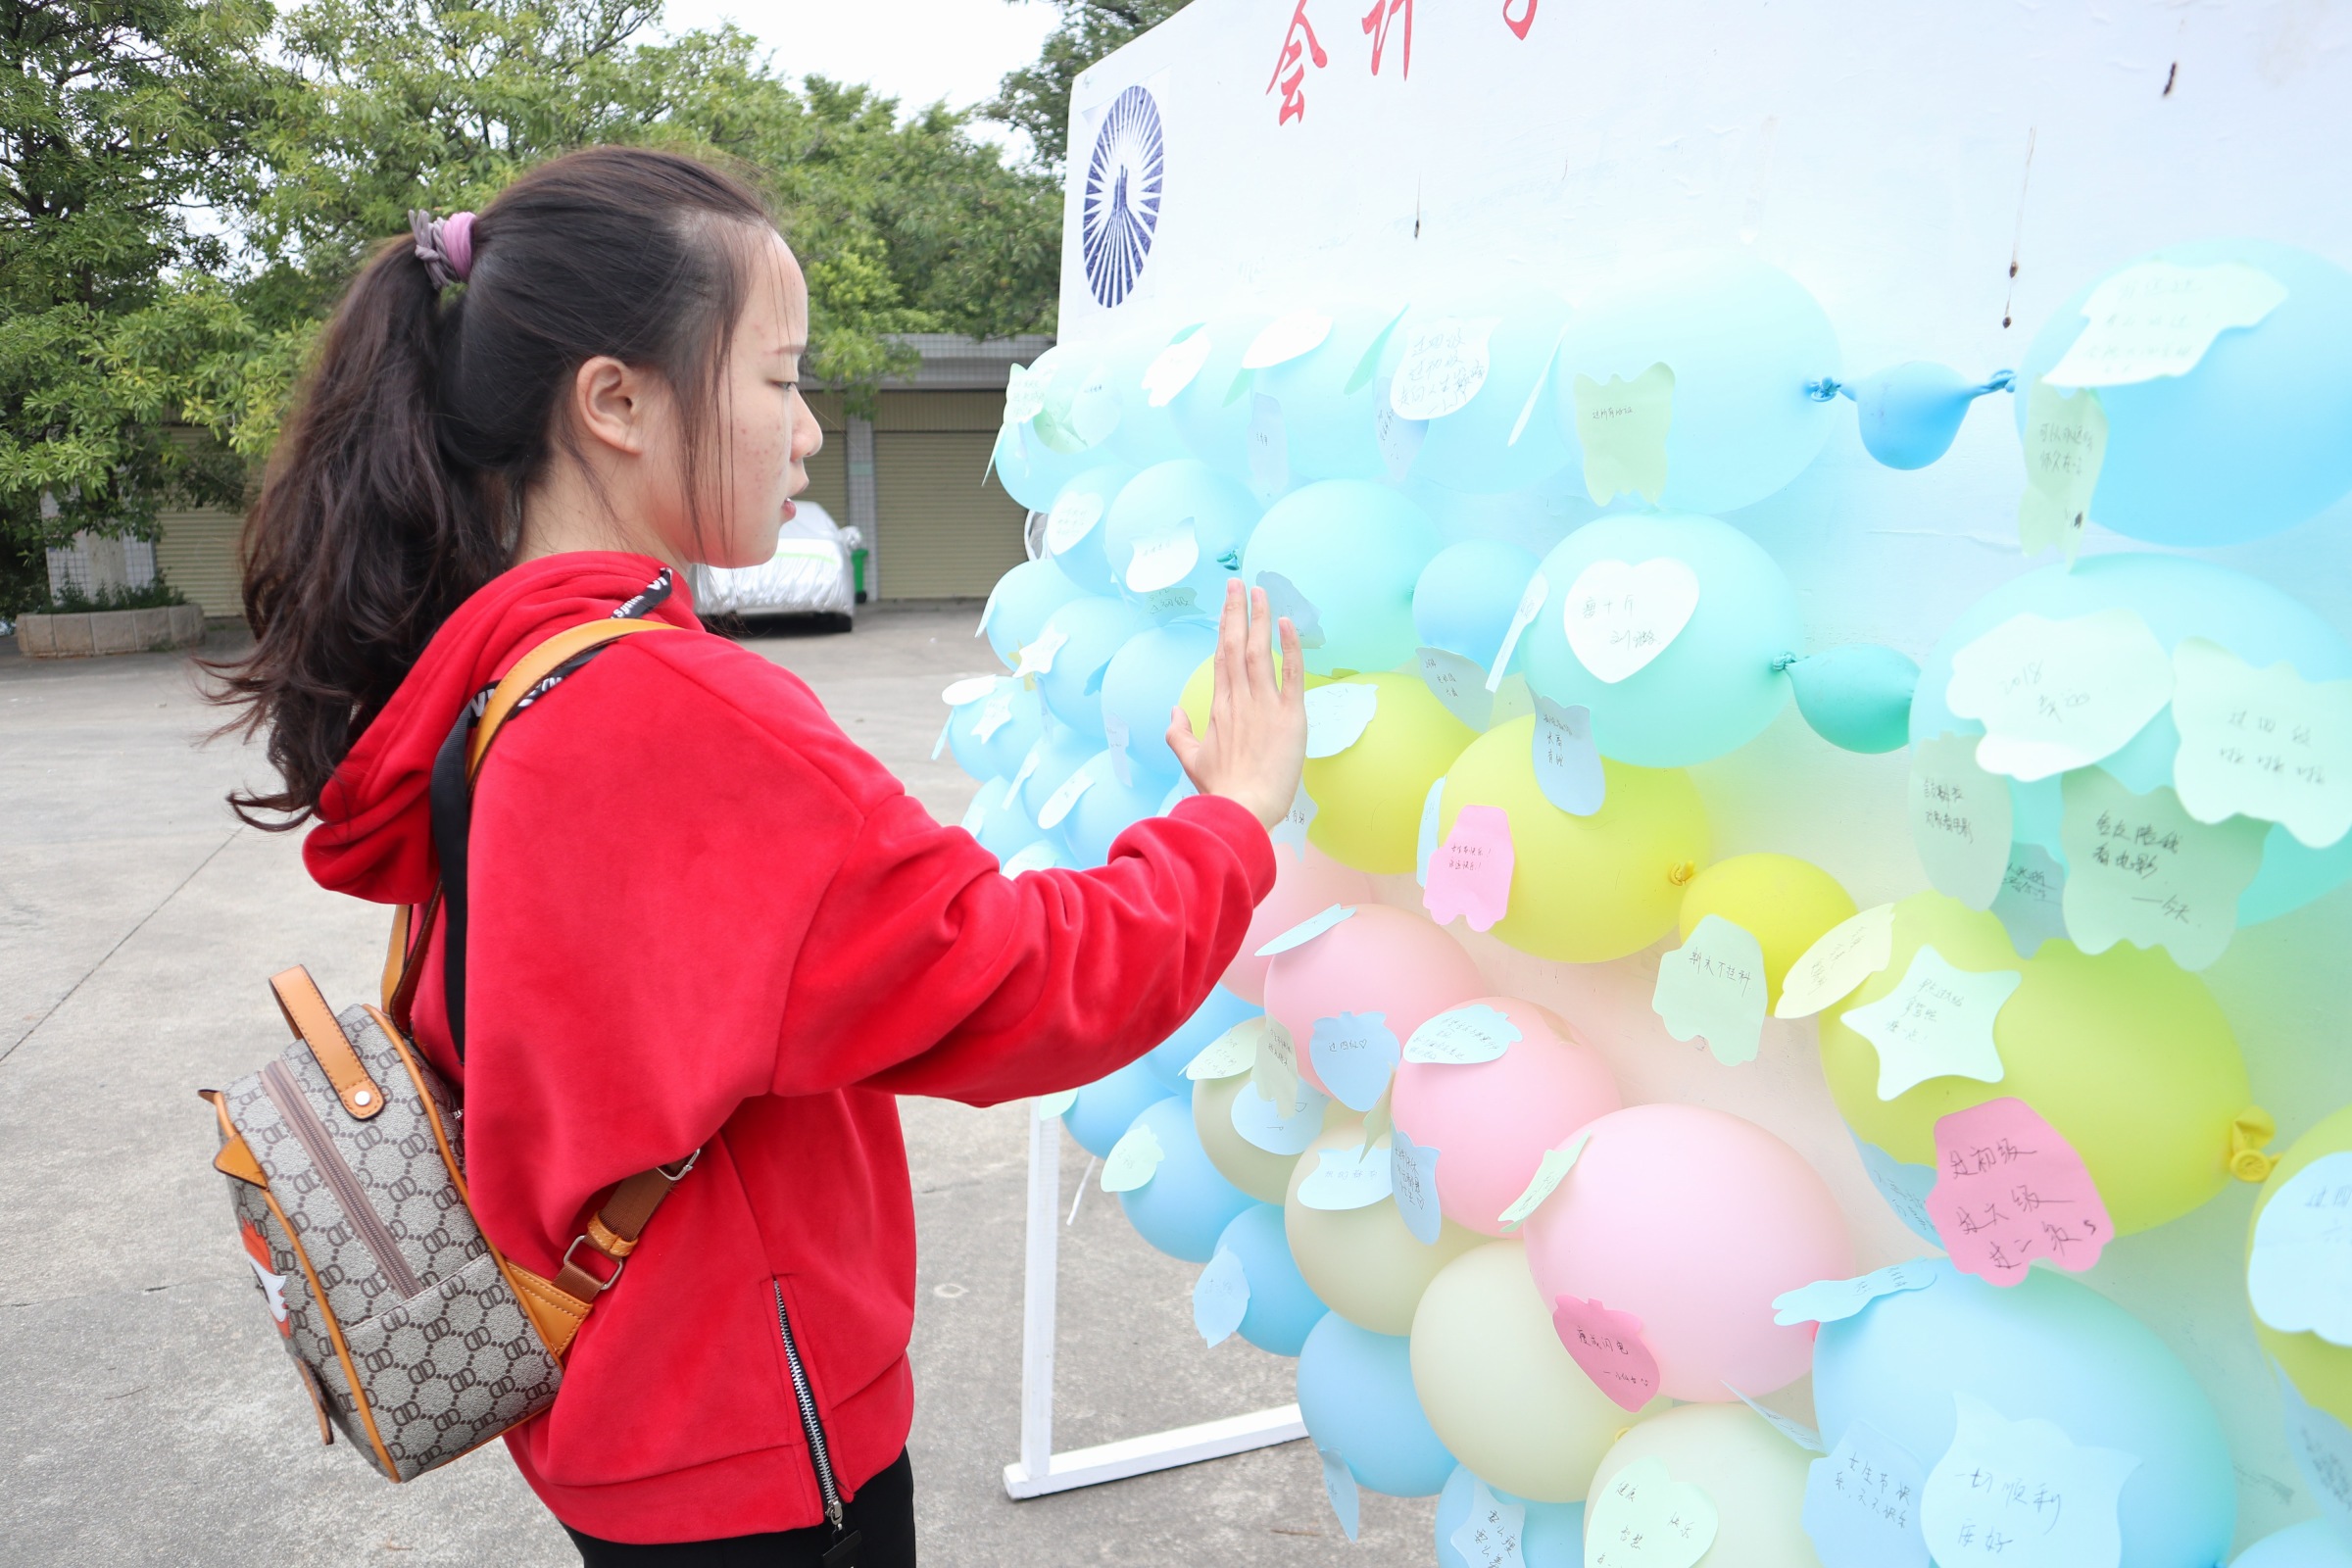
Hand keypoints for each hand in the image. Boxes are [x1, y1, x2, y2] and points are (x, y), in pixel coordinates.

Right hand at [1167, 579, 1307, 829]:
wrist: (1243, 811)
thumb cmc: (1220, 791)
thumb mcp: (1192, 760)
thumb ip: (1179, 733)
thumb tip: (1173, 712)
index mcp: (1220, 707)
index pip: (1221, 656)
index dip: (1226, 625)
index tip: (1229, 602)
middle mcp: (1239, 699)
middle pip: (1237, 645)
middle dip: (1238, 611)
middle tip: (1241, 582)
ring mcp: (1264, 705)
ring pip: (1259, 652)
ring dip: (1260, 619)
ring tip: (1261, 592)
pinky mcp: (1290, 717)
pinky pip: (1290, 675)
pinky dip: (1289, 648)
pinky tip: (1286, 624)